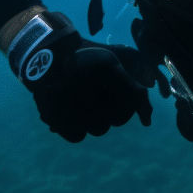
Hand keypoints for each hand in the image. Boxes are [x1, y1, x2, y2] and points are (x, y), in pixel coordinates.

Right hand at [30, 37, 155, 142]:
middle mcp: (86, 81)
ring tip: (88, 105)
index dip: (138, 105)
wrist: (46, 56)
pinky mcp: (53, 115)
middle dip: (117, 113)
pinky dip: (79, 128)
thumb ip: (134, 86)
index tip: (137, 109)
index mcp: (105, 65)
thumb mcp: (113, 62)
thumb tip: (147, 121)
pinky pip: (78, 136)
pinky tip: (74, 113)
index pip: (134, 96)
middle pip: (120, 118)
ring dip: (98, 121)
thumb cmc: (89, 62)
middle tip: (107, 102)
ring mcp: (67, 99)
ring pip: (100, 129)